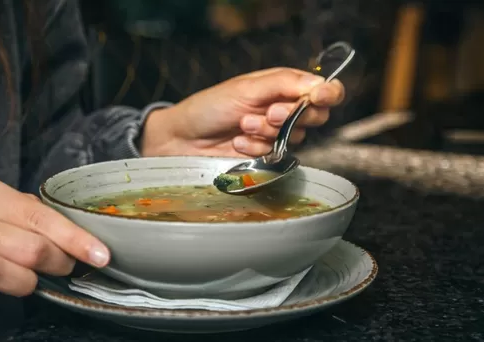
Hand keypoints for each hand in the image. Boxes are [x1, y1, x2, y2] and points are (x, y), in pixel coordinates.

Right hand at [0, 176, 109, 313]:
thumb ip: (17, 209)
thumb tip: (62, 227)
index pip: (40, 216)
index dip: (75, 239)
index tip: (101, 255)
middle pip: (28, 248)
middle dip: (56, 264)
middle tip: (63, 269)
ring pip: (1, 274)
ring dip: (24, 285)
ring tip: (25, 283)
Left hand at [141, 67, 344, 156]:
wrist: (183, 139)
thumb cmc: (210, 106)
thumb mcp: (246, 88)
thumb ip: (284, 84)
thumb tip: (320, 84)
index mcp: (282, 85)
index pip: (322, 89)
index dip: (327, 94)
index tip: (318, 98)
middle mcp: (283, 108)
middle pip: (316, 115)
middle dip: (291, 116)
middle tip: (268, 112)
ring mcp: (275, 132)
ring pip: (295, 136)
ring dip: (267, 131)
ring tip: (242, 125)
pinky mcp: (266, 154)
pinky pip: (277, 154)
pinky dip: (256, 148)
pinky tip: (238, 143)